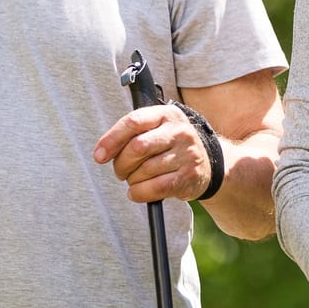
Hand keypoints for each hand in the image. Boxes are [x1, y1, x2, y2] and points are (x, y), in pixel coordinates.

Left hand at [94, 104, 212, 202]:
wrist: (209, 163)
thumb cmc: (171, 146)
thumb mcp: (157, 129)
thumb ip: (133, 133)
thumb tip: (102, 152)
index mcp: (166, 114)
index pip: (134, 121)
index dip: (112, 139)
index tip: (99, 155)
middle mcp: (179, 131)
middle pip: (137, 147)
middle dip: (122, 164)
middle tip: (121, 171)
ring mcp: (187, 154)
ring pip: (145, 170)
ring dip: (132, 180)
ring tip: (135, 179)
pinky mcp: (189, 176)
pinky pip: (156, 188)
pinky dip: (140, 193)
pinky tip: (137, 192)